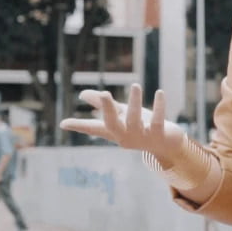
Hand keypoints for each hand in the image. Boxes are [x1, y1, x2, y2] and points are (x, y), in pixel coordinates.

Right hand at [59, 84, 186, 165]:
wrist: (168, 146)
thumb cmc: (142, 127)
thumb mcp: (123, 115)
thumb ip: (105, 105)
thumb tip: (82, 94)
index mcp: (115, 132)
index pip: (94, 129)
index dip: (79, 126)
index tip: (63, 123)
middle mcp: (126, 136)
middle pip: (112, 124)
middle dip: (107, 109)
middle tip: (104, 93)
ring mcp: (142, 137)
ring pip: (135, 119)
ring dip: (135, 102)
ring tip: (135, 85)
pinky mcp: (158, 134)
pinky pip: (157, 120)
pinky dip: (159, 106)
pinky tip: (159, 92)